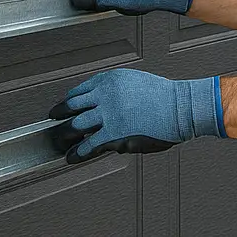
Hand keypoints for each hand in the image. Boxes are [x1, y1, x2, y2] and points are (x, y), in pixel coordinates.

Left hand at [48, 69, 226, 163]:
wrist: (181, 107)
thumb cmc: (165, 98)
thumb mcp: (136, 84)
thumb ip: (116, 95)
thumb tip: (104, 111)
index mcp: (110, 79)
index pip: (80, 90)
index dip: (69, 101)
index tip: (64, 107)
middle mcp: (105, 93)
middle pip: (72, 106)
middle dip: (60, 115)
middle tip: (54, 121)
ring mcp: (107, 113)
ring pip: (75, 125)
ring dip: (64, 135)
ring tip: (59, 142)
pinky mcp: (113, 133)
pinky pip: (88, 144)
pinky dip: (77, 152)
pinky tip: (72, 157)